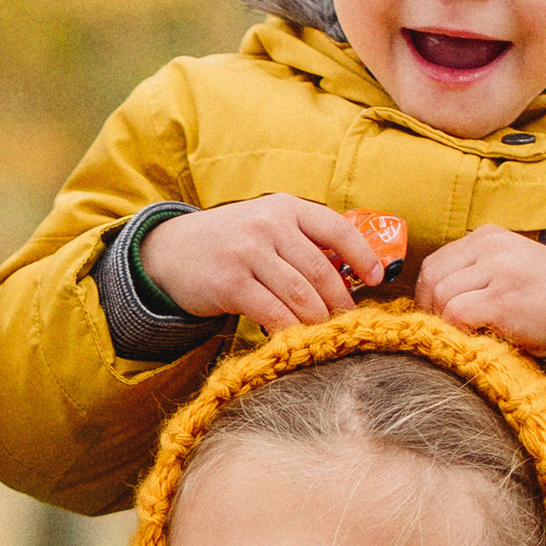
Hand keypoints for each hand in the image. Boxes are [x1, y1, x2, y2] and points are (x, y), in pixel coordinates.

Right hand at [139, 194, 393, 330]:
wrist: (169, 252)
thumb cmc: (228, 242)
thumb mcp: (264, 224)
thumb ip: (301, 240)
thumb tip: (350, 270)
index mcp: (285, 207)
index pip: (337, 229)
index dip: (362, 256)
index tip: (376, 279)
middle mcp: (268, 225)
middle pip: (321, 270)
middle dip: (340, 300)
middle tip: (349, 320)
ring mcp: (248, 253)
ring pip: (301, 295)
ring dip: (319, 319)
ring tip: (327, 332)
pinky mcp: (231, 284)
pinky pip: (274, 313)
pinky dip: (290, 330)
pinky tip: (296, 338)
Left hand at [413, 226, 545, 357]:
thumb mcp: (509, 267)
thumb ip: (474, 272)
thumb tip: (431, 299)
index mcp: (488, 237)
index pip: (435, 263)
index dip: (429, 295)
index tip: (439, 317)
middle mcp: (491, 247)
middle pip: (432, 279)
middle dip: (431, 310)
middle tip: (446, 331)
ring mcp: (498, 271)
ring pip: (440, 297)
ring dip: (445, 323)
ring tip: (466, 335)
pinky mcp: (503, 300)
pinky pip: (456, 315)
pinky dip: (457, 332)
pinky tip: (476, 339)